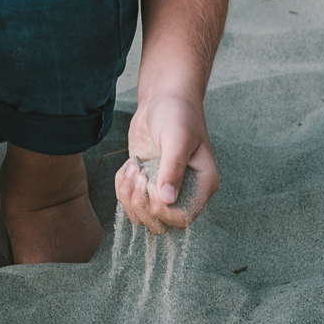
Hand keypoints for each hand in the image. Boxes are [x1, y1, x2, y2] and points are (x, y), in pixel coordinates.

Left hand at [114, 93, 216, 235]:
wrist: (164, 98)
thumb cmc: (178, 113)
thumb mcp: (177, 137)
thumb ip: (172, 167)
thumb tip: (167, 199)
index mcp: (202, 185)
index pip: (183, 218)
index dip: (162, 210)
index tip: (150, 183)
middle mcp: (184, 192)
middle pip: (161, 225)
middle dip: (142, 205)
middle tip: (138, 174)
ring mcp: (163, 190)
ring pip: (142, 217)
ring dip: (129, 197)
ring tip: (133, 168)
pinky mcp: (146, 183)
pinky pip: (130, 202)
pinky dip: (122, 189)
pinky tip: (128, 165)